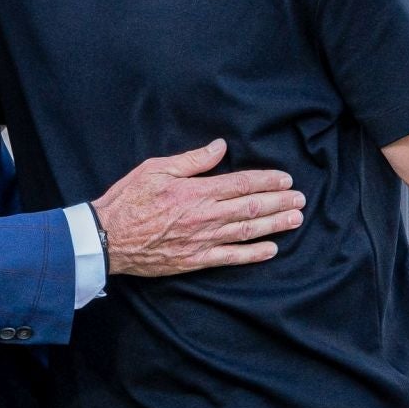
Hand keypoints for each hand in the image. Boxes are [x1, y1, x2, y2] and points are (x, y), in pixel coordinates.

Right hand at [91, 139, 304, 277]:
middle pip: (251, 208)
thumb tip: (219, 147)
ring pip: (247, 232)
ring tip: (295, 220)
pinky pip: (231, 257)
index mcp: (197, 191)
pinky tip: (271, 250)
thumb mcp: (156, 169)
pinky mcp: (195, 259)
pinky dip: (253, 254)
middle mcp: (205, 216)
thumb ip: (192, 160)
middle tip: (300, 199)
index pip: (242, 184)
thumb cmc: (129, 199)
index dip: (267, 180)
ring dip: (274, 225)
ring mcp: (202, 240)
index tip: (285, 179)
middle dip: (279, 202)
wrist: (108, 237)